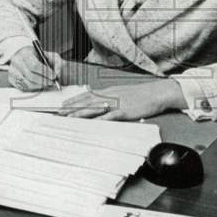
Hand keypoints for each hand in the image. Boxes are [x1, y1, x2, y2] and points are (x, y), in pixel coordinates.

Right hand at [9, 46, 63, 90]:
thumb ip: (56, 62)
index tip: (54, 76)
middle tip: (52, 82)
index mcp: (25, 53)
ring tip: (46, 83)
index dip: (45, 72)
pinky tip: (39, 85)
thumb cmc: (39, 57)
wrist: (27, 57)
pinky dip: (33, 88)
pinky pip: (23, 87)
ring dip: (39, 85)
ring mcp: (12, 71)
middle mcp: (16, 62)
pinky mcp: (11, 79)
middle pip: (30, 75)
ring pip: (27, 83)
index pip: (34, 65)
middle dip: (43, 80)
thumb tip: (58, 73)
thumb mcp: (50, 55)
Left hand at [61, 80, 183, 120]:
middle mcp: (110, 96)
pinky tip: (90, 124)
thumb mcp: (123, 94)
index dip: (74, 100)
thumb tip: (102, 104)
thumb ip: (112, 98)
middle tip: (59, 113)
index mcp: (109, 92)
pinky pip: (108, 117)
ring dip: (80, 113)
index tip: (63, 105)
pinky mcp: (124, 111)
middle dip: (72, 107)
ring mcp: (116, 103)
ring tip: (68, 118)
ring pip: (94, 108)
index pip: (87, 95)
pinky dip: (98, 121)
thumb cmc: (142, 95)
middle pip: (86, 101)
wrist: (157, 93)